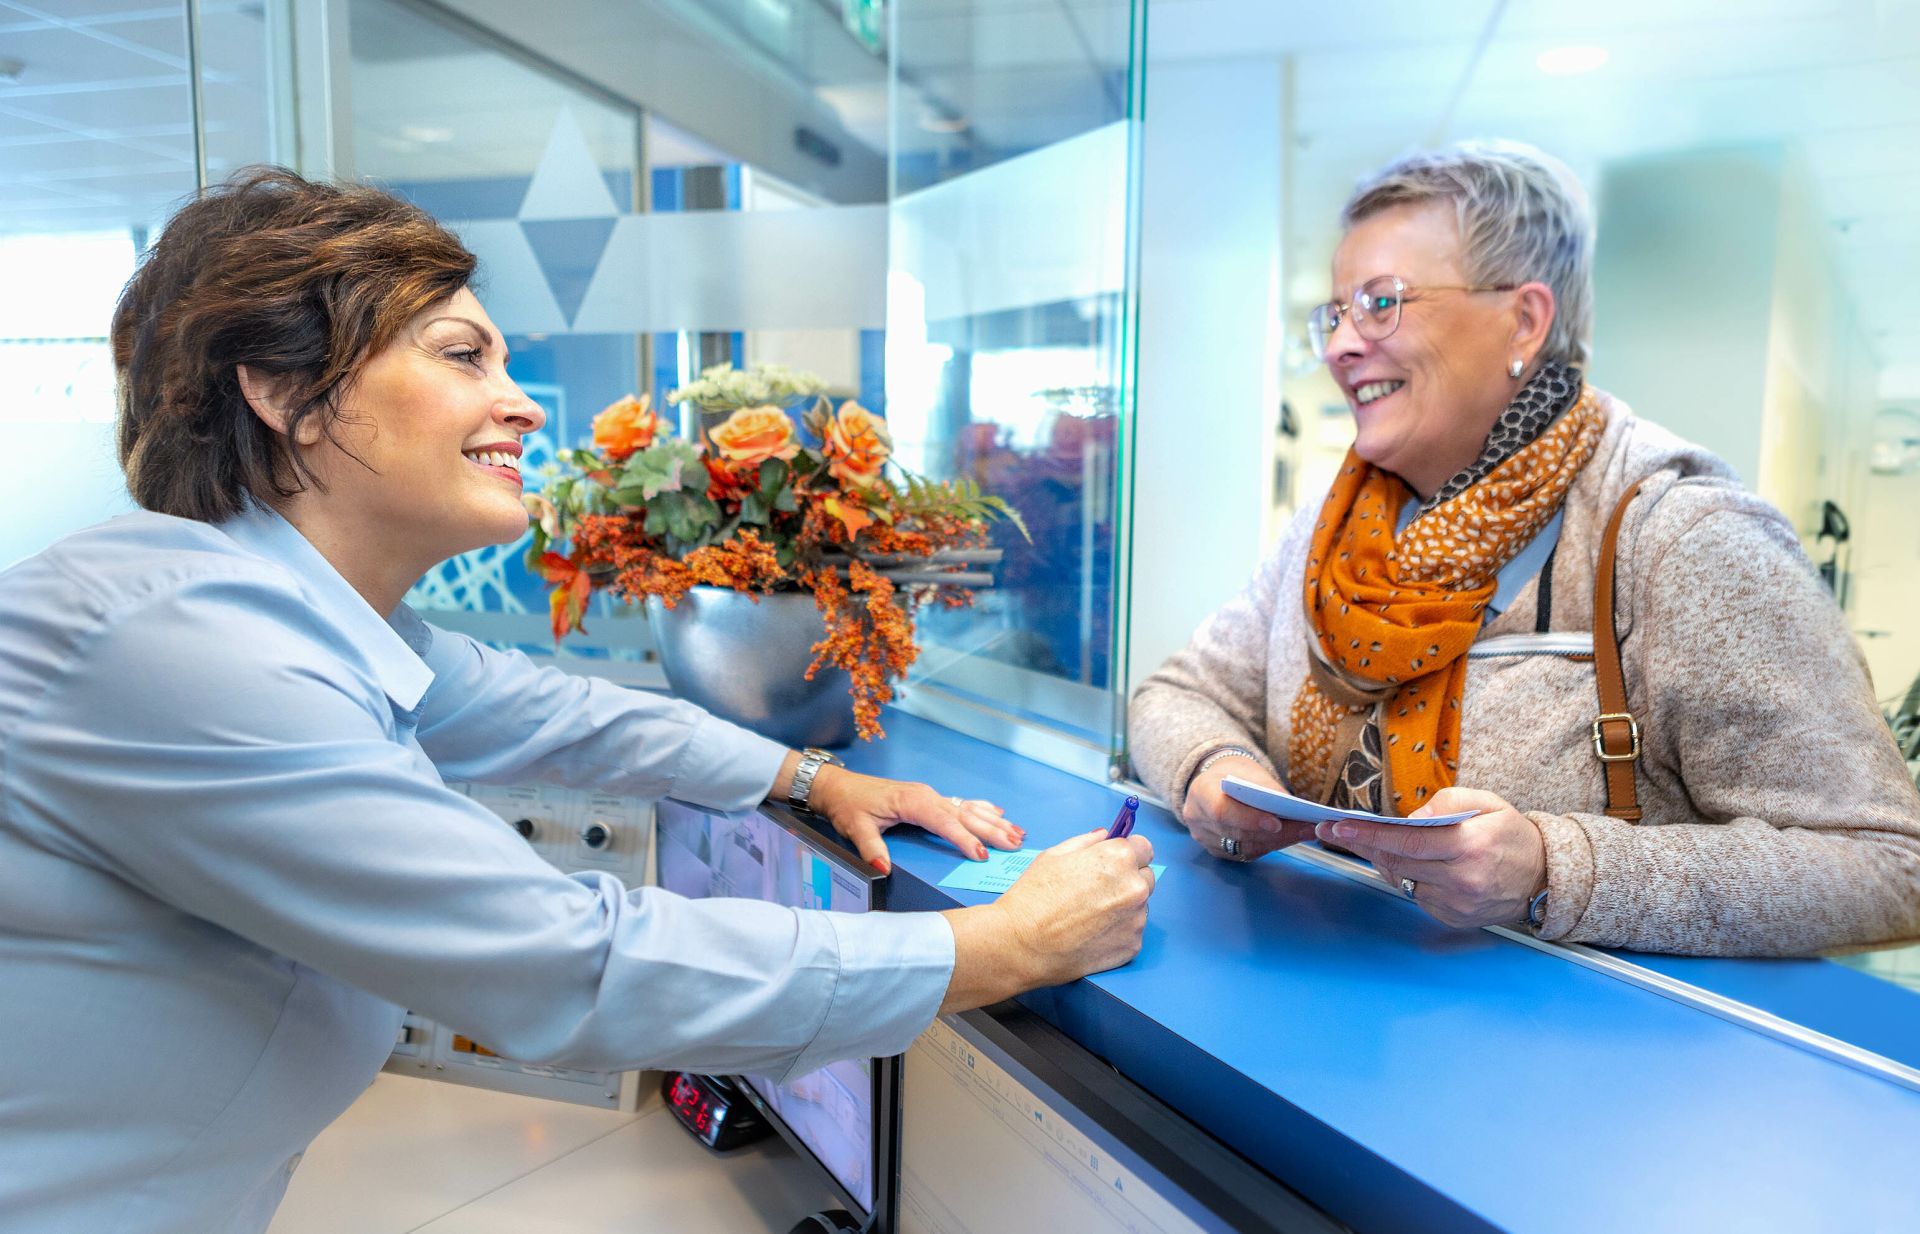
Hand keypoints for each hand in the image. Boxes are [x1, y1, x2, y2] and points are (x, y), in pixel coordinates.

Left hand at [806, 765, 1021, 874]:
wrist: (838, 787)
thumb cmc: (848, 805)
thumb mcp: (854, 827)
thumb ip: (871, 847)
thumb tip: (883, 868)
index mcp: (913, 802)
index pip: (945, 822)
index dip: (964, 838)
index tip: (981, 854)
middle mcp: (926, 796)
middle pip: (965, 814)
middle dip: (991, 829)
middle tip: (1014, 844)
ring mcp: (929, 796)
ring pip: (968, 808)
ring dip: (993, 820)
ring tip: (1017, 833)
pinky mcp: (929, 799)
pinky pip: (961, 804)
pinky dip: (982, 809)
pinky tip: (998, 813)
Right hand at [940, 829, 1155, 1010]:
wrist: (1022, 945)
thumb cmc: (1033, 897)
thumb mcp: (1054, 855)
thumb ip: (1086, 842)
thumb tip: (1104, 836)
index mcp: (1118, 858)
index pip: (1144, 848)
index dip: (1128, 854)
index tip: (1116, 863)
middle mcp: (1135, 887)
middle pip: (1144, 877)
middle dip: (1127, 881)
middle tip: (1097, 892)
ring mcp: (1136, 919)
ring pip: (1139, 907)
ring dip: (1123, 908)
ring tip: (1089, 917)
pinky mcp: (1133, 946)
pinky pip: (1132, 932)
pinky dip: (1118, 932)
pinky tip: (1092, 934)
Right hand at [1183, 756, 1315, 861]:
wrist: (1215, 782)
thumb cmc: (1233, 774)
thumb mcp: (1247, 770)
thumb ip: (1265, 788)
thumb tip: (1291, 807)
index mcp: (1200, 792)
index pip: (1221, 811)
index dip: (1249, 819)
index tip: (1276, 823)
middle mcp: (1197, 818)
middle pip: (1237, 833)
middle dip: (1274, 833)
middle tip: (1305, 828)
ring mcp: (1204, 838)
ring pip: (1244, 847)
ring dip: (1277, 842)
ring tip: (1304, 832)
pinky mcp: (1216, 850)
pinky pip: (1245, 854)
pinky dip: (1269, 846)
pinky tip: (1289, 838)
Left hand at [1313, 787, 1545, 927]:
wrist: (1545, 878)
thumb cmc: (1513, 835)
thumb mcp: (1489, 803)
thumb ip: (1448, 803)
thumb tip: (1412, 816)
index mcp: (1470, 847)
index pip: (1407, 841)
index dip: (1369, 834)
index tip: (1338, 826)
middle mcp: (1462, 881)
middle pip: (1397, 862)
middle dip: (1362, 845)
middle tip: (1333, 831)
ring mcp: (1457, 905)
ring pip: (1403, 881)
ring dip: (1384, 861)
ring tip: (1369, 841)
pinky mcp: (1453, 919)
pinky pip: (1417, 896)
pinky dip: (1407, 878)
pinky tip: (1407, 863)